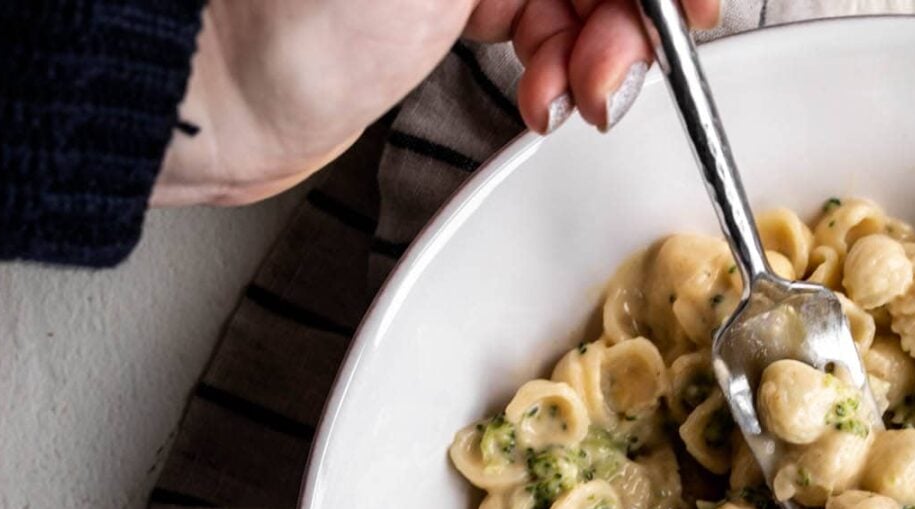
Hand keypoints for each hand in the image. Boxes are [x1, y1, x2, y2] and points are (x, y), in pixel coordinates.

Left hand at [153, 0, 719, 206]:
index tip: (695, 11)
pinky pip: (558, 25)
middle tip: (638, 55)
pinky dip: (570, 66)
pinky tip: (552, 94)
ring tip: (581, 91)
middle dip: (638, 7)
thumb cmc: (304, 1)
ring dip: (611, 48)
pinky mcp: (463, 0)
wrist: (219, 88)